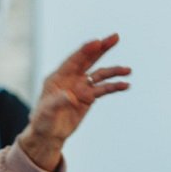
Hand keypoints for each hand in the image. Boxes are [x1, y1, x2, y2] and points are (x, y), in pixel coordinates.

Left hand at [18, 33, 131, 170]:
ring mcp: (81, 87)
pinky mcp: (89, 97)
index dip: (85, 50)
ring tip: (128, 70)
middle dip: (102, 48)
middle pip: (88, 60)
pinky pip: (104, 89)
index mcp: (58, 77)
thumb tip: (71, 96)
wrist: (48, 134)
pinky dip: (114, 86)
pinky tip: (125, 85)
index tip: (97, 42)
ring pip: (99, 74)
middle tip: (115, 37)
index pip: (74, 60)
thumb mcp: (47, 111)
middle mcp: (71, 78)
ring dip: (113, 70)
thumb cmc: (43, 120)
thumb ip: (58, 101)